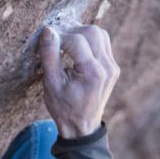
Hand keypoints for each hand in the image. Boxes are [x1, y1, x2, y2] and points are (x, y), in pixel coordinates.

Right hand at [39, 23, 119, 138]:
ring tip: (64, 40)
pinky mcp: (112, 67)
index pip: (76, 41)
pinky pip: (102, 43)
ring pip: (99, 34)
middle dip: (71, 30)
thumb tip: (47, 31)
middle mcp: (107, 68)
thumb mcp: (51, 84)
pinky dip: (88, 40)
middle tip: (55, 37)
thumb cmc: (64, 109)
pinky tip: (75, 47)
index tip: (47, 38)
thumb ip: (49, 56)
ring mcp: (112, 67)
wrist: (81, 128)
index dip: (59, 36)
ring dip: (81, 32)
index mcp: (93, 74)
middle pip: (91, 32)